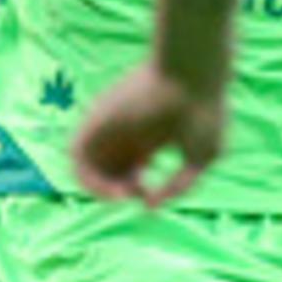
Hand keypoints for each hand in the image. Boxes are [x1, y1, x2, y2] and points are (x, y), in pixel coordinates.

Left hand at [72, 63, 223, 206]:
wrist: (192, 74)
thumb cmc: (204, 111)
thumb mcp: (201, 157)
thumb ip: (178, 187)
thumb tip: (149, 206)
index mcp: (150, 137)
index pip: (130, 170)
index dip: (136, 190)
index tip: (149, 195)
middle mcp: (126, 132)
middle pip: (109, 170)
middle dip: (118, 190)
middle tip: (135, 191)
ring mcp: (110, 126)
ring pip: (88, 165)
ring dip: (99, 189)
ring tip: (119, 194)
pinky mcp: (97, 120)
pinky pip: (77, 156)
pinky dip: (88, 178)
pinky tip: (110, 187)